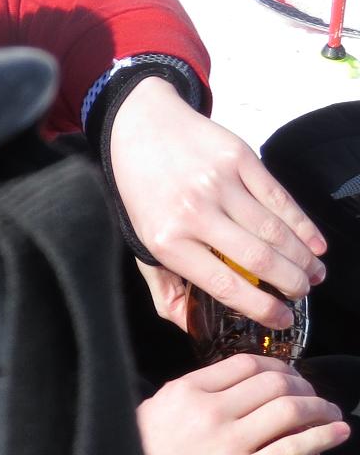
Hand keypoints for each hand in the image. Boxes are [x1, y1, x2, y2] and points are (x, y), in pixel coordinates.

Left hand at [110, 77, 326, 329]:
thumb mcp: (140, 243)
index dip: (260, 307)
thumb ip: (164, 288)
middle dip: (290, 283)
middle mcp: (194, 212)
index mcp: (167, 240)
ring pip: (275, 230)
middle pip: (258, 258)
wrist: (141, 128)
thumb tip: (190, 326)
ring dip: (302, 257)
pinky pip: (280, 198)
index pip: (224, 284)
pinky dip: (302, 225)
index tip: (281, 319)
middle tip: (302, 294)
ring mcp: (219, 183)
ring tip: (313, 273)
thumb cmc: (143, 191)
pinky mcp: (240, 159)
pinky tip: (314, 243)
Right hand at [137, 353, 348, 454]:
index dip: (278, 366)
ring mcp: (229, 443)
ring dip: (321, 408)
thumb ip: (183, 397)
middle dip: (304, 386)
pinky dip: (325, 436)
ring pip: (292, 410)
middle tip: (313, 395)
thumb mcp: (149, 414)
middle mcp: (209, 411)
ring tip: (331, 413)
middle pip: (275, 383)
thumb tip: (224, 389)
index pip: (245, 364)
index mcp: (184, 392)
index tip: (289, 376)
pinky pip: (295, 448)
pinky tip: (338, 433)